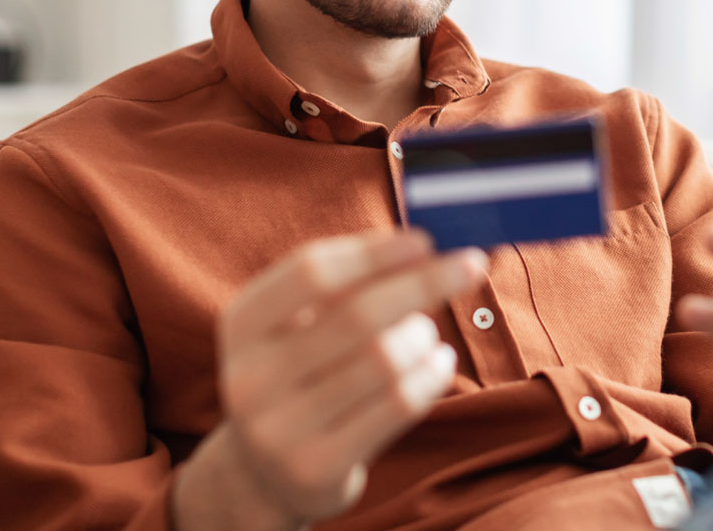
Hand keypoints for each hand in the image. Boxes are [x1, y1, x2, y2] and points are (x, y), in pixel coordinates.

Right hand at [173, 230, 486, 530]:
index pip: (311, 271)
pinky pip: (397, 406)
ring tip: (428, 332)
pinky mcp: (315, 468)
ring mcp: (279, 428)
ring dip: (423, 335)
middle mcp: (249, 376)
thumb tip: (423, 246)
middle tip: (471, 264)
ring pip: (382, 360)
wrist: (265, 472)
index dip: (373, 252)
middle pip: (355, 314)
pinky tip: (439, 362)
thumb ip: (346, 285)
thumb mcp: (298, 325)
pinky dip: (431, 374)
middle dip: (422, 283)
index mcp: (241, 322)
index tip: (425, 240)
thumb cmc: (301, 373)